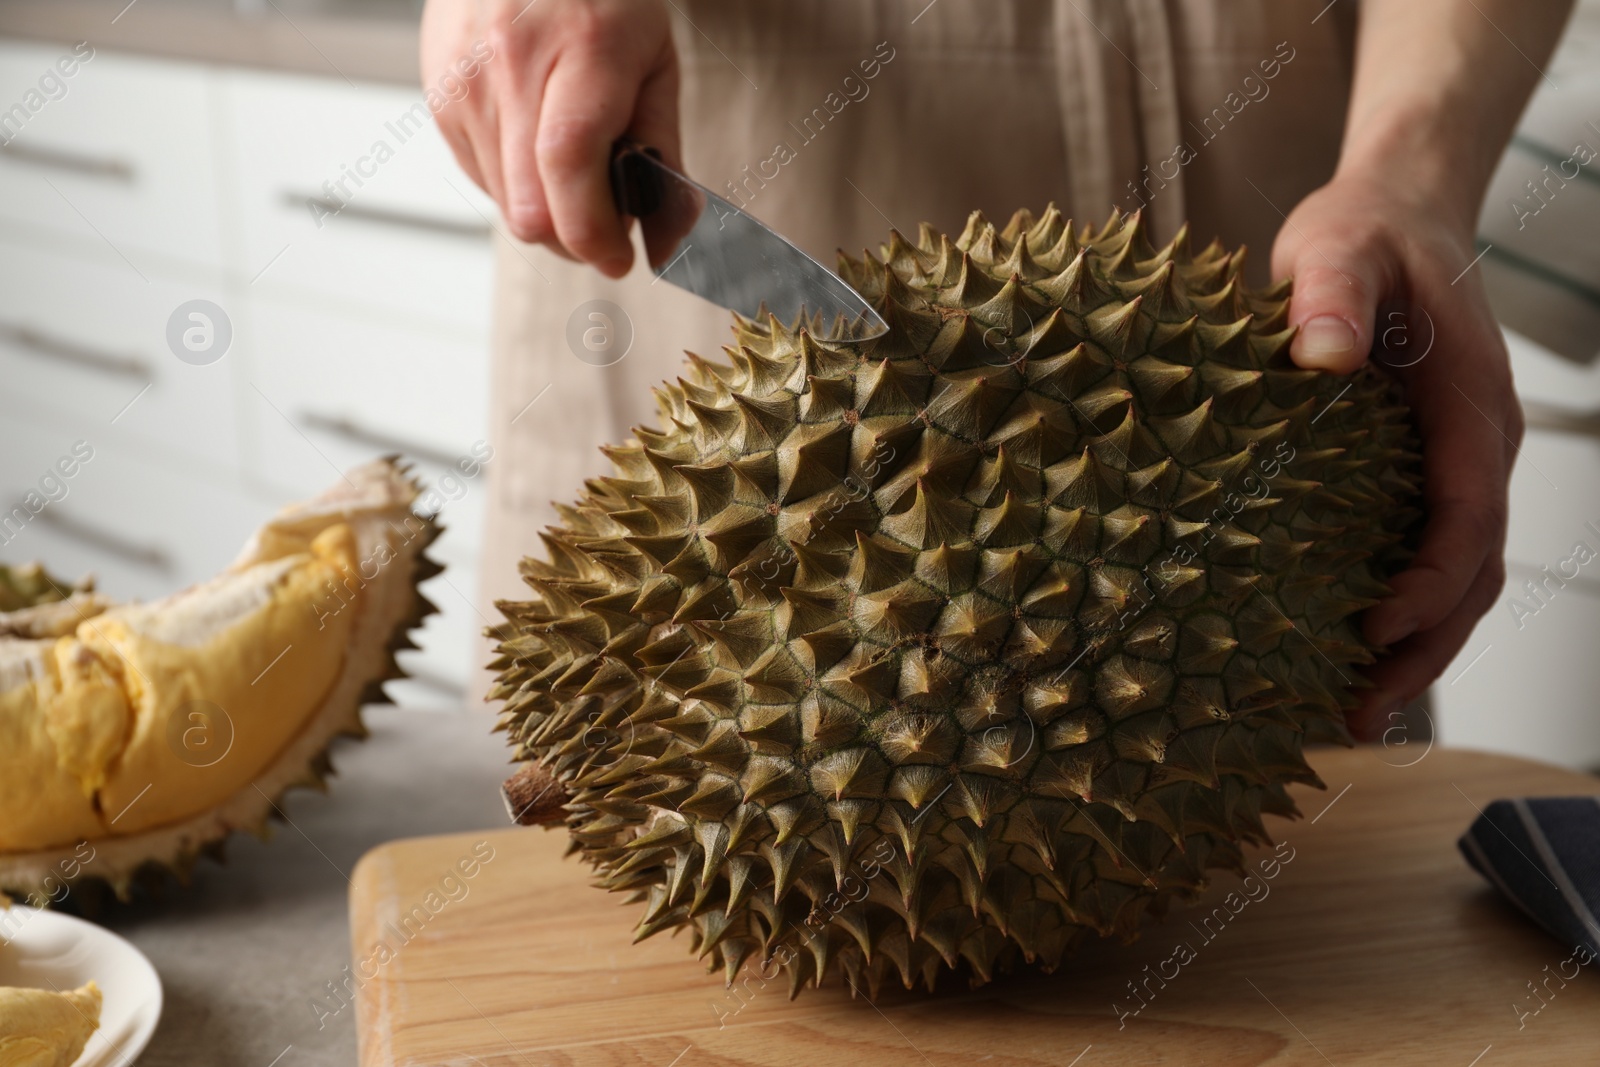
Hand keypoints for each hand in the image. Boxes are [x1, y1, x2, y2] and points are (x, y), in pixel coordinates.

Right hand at [420, 0, 679, 275]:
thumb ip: (664, 158)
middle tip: (606, 228)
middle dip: (575, 240)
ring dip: (547, 213)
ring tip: (575, 171)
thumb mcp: (655, 66)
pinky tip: (537, 144)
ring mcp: (465, 82)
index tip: (619, 257)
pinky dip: (517, 184)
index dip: (594, 231)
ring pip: (505, 204)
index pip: (569, 164)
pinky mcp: (439, 97)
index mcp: (580, 49)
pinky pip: (481, 178)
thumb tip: (666, 243)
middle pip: (530, 206)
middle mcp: (510, 64)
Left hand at [1272, 173, 1522, 740]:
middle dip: (1424, 650)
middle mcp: (1477, 448)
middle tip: (1357, 714)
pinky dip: (1397, 609)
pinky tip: (1341, 647)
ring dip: (1415, 648)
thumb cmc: (1365, 234)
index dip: (1427, 585)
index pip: (1468, 519)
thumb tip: (1320, 358)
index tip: (1368, 631)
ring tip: (1351, 712)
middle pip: (1472, 574)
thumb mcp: (1338, 247)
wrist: (1397, 214)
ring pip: (1458, 578)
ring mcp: (1457, 464)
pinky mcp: (1424, 471)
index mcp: (1470, 408)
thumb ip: (1329, 295)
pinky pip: (1425, 553)